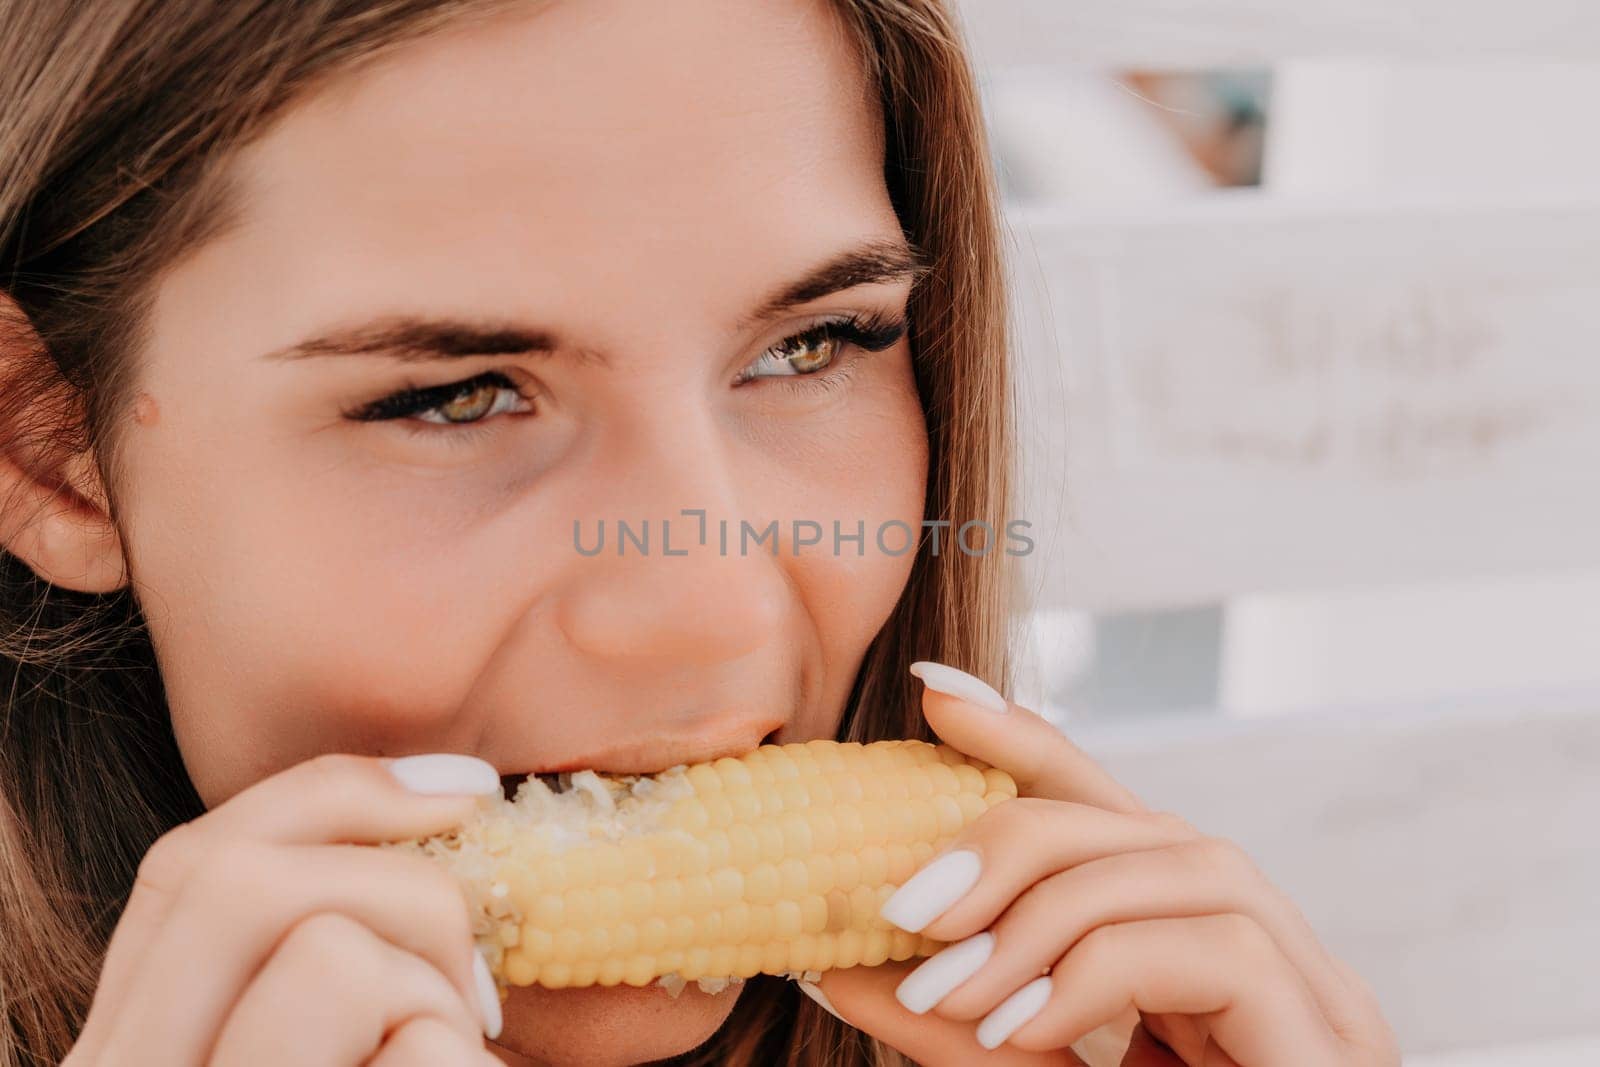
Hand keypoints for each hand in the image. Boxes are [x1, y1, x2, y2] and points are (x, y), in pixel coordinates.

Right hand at [63, 753, 505, 1066]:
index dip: (338, 792)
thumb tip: (442, 793)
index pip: (190, 861)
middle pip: (239, 882)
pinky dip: (463, 1061)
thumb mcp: (311, 1030)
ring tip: (450, 1059)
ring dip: (433, 998)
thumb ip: (311, 938)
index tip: (465, 787)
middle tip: (476, 974)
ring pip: (329, 957)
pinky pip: (417, 1049)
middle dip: (403, 890)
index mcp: (127, 1042)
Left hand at [810, 662, 1399, 1066]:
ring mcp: (1308, 980)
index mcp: (1181, 934)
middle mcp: (1253, 935)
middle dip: (1004, 839)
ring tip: (946, 991)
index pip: (1102, 801)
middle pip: (1131, 820)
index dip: (1023, 733)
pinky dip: (1093, 973)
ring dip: (1038, 914)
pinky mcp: (1324, 1030)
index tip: (931, 691)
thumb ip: (945, 1017)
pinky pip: (1207, 947)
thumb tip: (830, 962)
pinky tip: (1019, 1030)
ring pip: (1174, 864)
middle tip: (898, 905)